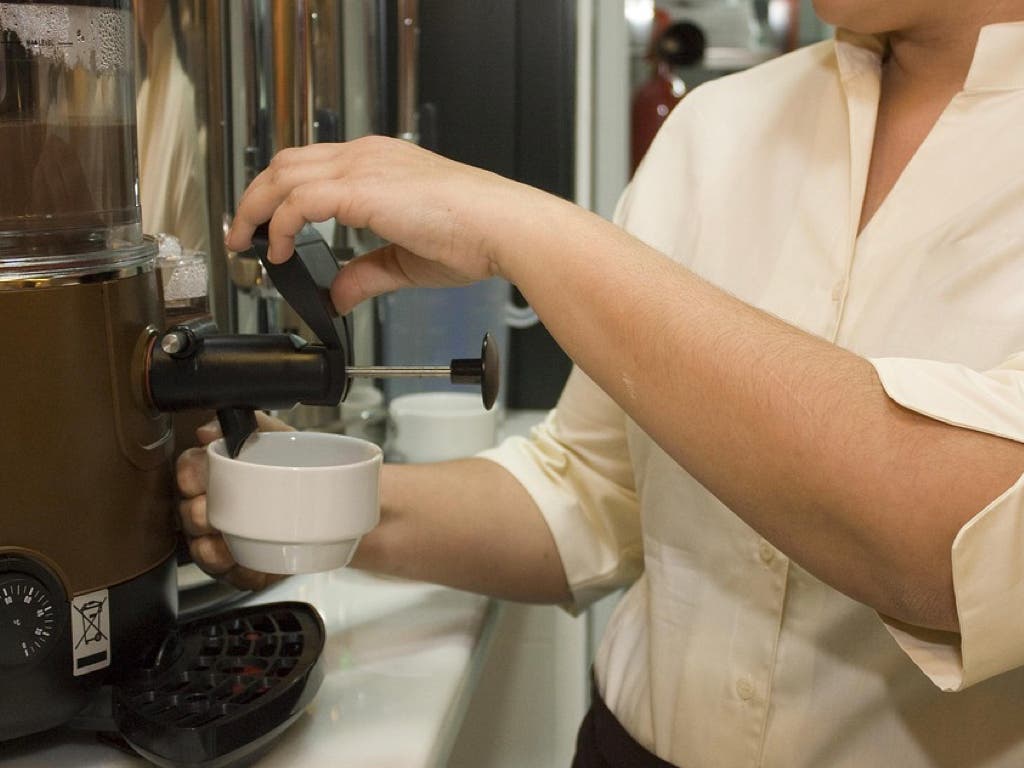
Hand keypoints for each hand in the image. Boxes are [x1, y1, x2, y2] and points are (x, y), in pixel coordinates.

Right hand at [176, 412, 293, 590]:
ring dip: (211, 551)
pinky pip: (231, 576)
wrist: (339, 503)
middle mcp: (216, 505)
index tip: (200, 480)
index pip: (188, 471)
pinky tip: (249, 567)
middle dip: (197, 516)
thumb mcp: (281, 438)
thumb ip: (251, 423)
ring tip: (225, 546)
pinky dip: (239, 573)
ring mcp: (227, 538)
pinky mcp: (245, 565)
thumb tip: (209, 430)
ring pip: (202, 550)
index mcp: (219, 472)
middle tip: (212, 515)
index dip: (189, 476)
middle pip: (188, 513)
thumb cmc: (303, 467)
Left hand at [224, 136, 550, 313]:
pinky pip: (299, 200)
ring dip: (256, 209)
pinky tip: (280, 250)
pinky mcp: (360, 189)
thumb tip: (338, 295)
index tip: (268, 227)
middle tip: (242, 233)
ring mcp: (362, 167)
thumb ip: (366, 274)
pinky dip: (281, 225)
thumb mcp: (406, 261)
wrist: (502, 227)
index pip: (312, 166)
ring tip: (246, 241)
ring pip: (283, 175)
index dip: (281, 194)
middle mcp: (366, 157)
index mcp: (379, 164)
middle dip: (255, 198)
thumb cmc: (475, 235)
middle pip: (286, 163)